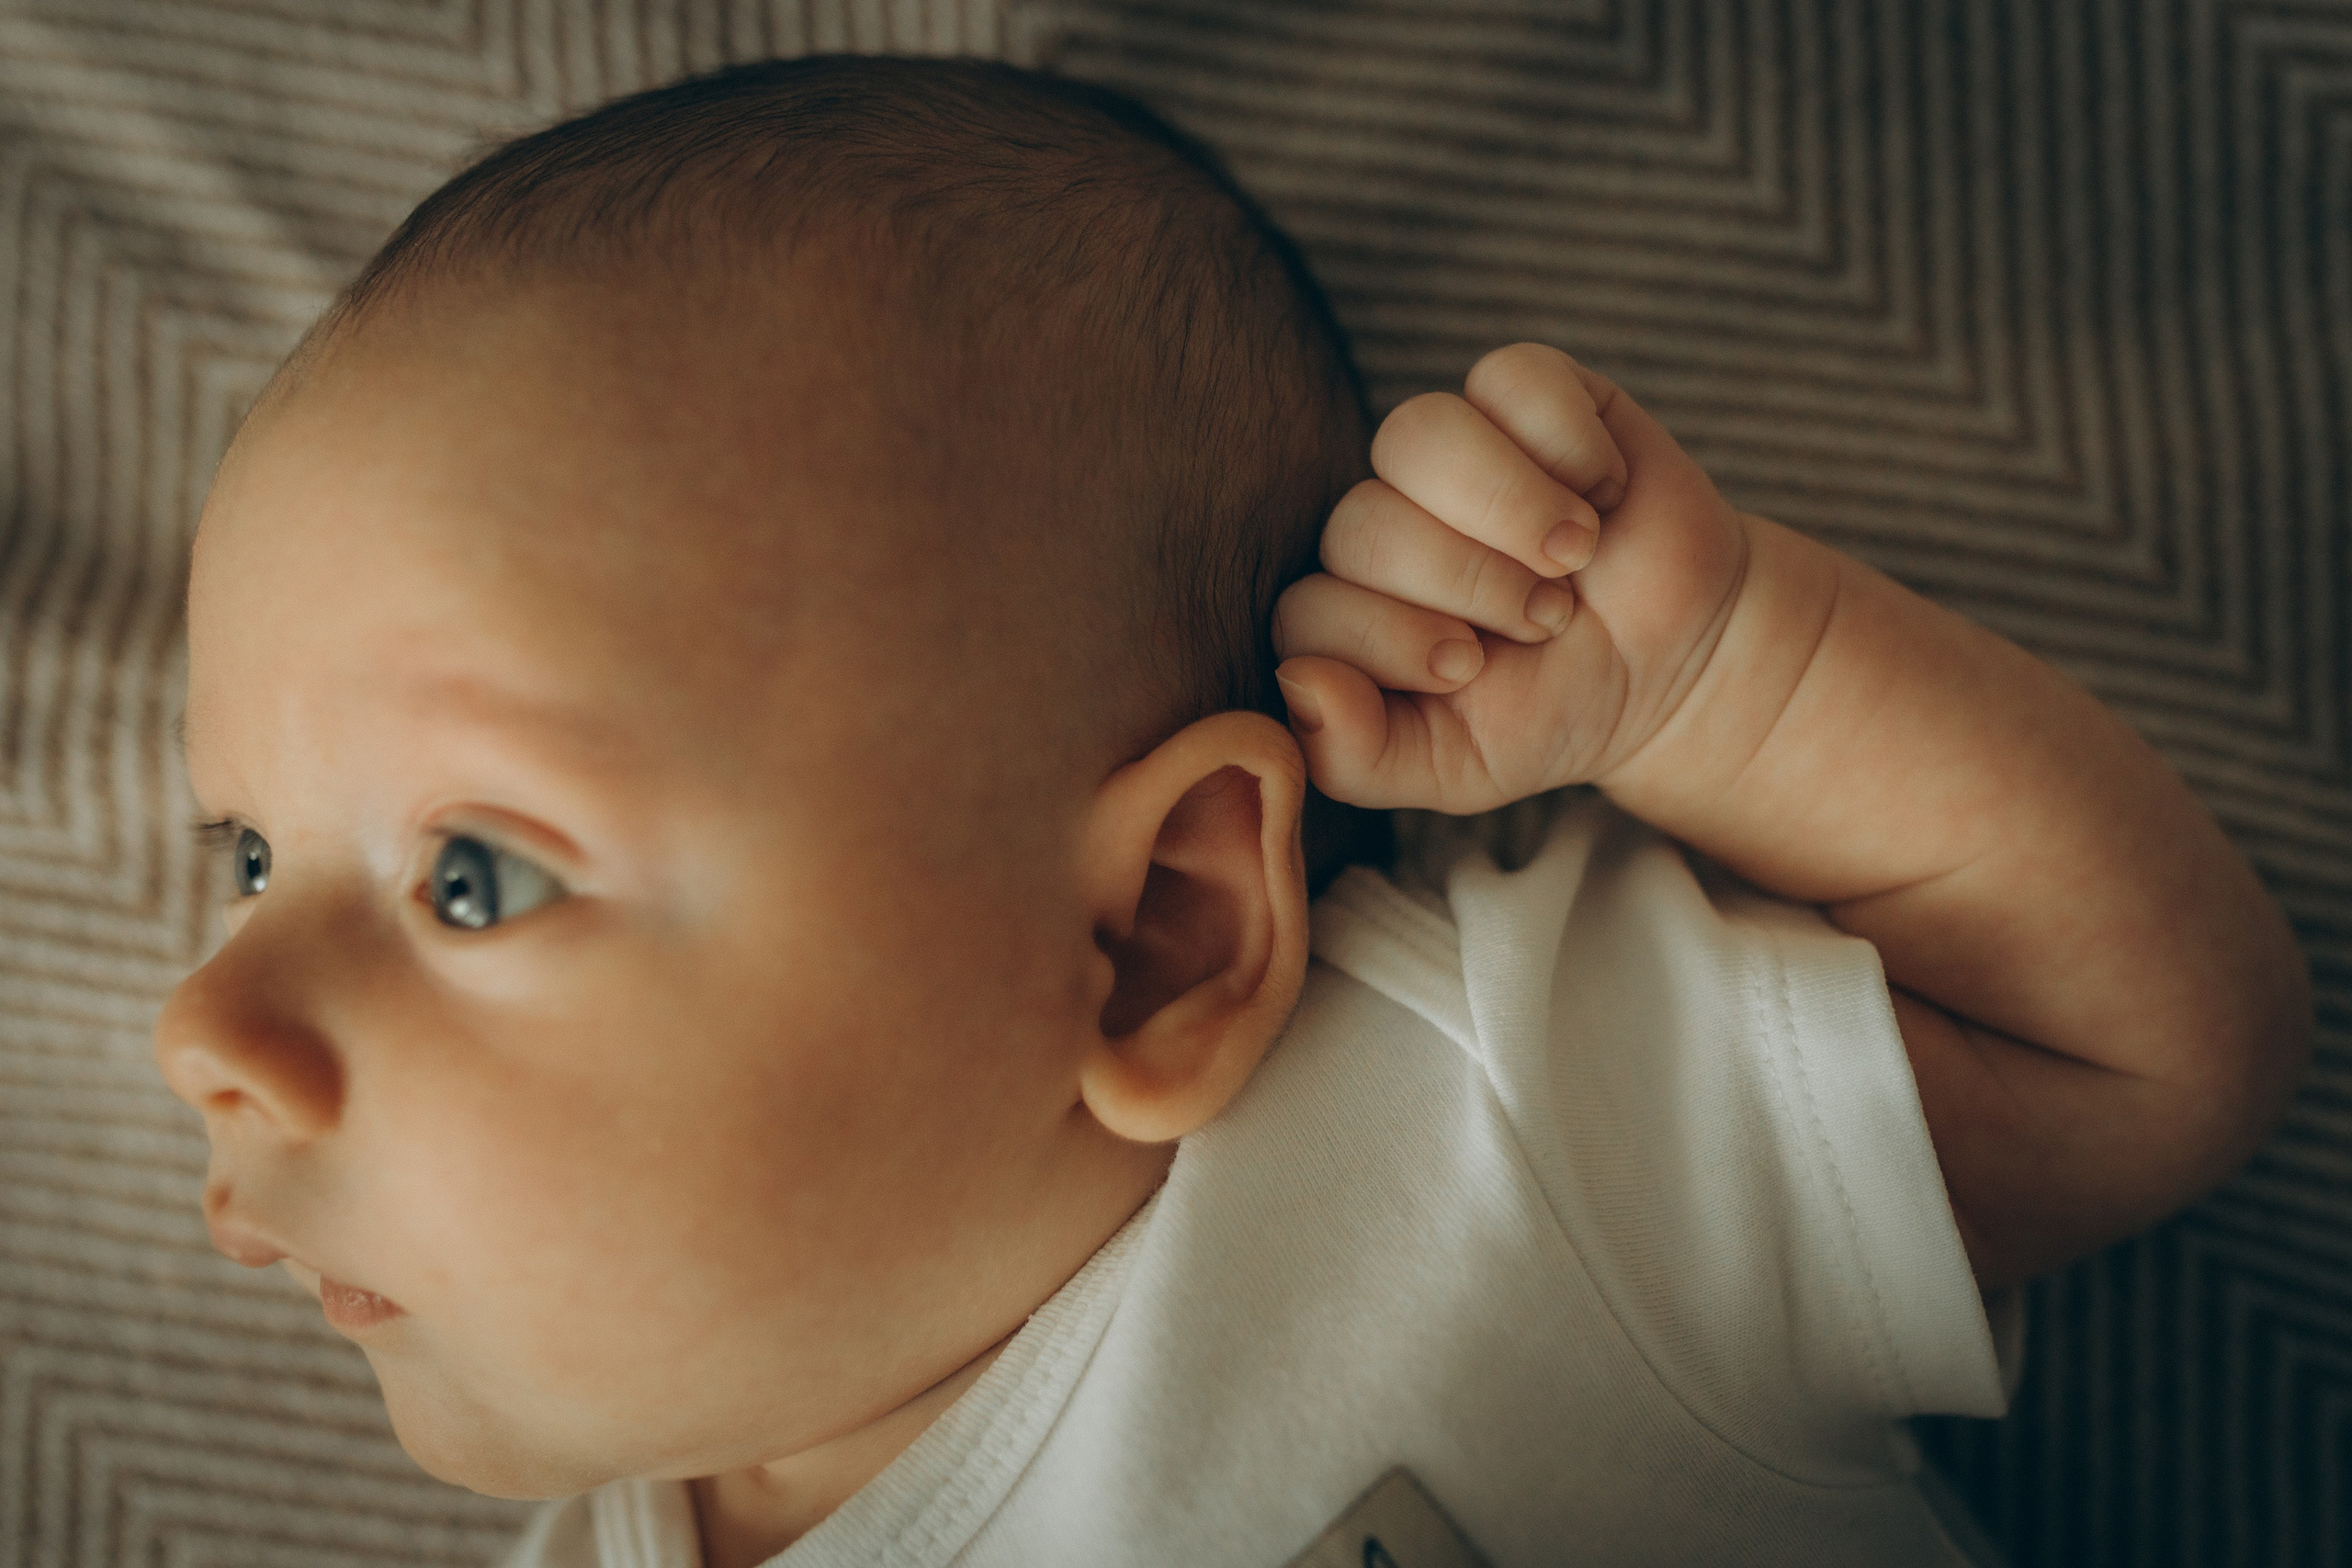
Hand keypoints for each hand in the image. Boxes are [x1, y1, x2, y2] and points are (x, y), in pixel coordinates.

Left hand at [1272, 343, 1750, 813]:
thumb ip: (1358, 757)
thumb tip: (1296, 686)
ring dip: (1506, 507)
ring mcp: (1448, 451)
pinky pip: (1510, 378)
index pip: (1306, 610)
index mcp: (1346, 611)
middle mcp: (1380, 522)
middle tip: (1547, 620)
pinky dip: (1567, 443)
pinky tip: (1605, 492)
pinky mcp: (1524, 391)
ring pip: (1419, 434)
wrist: (1677, 667)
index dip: (1386, 640)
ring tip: (1575, 555)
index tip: (1471, 671)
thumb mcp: (1456, 768)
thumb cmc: (1551, 712)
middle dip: (1466, 582)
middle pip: (1362, 523)